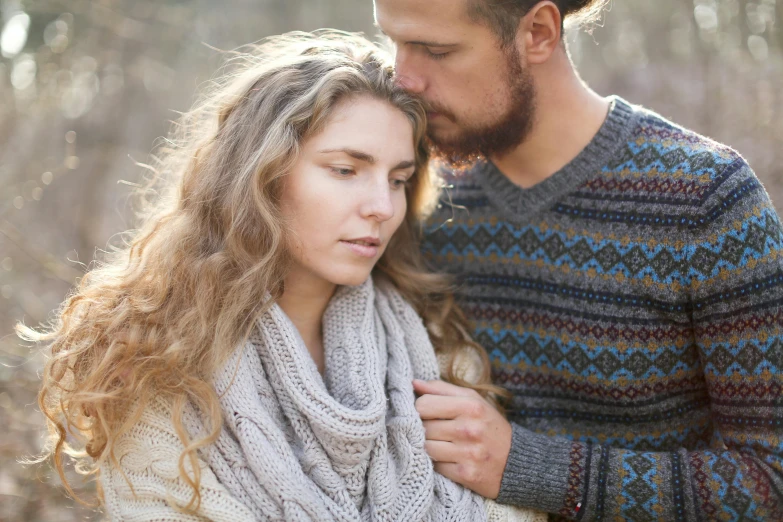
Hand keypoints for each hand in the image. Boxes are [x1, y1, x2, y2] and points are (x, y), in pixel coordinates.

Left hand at [413, 379, 511, 498]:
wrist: (516, 461)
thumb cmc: (489, 426)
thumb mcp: (473, 400)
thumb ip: (442, 389)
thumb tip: (414, 383)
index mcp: (470, 406)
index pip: (424, 404)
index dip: (420, 408)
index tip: (427, 413)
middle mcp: (469, 429)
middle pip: (423, 427)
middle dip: (424, 428)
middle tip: (434, 429)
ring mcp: (468, 453)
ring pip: (426, 447)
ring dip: (429, 446)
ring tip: (440, 443)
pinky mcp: (466, 474)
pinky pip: (436, 466)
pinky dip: (438, 463)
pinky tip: (448, 458)